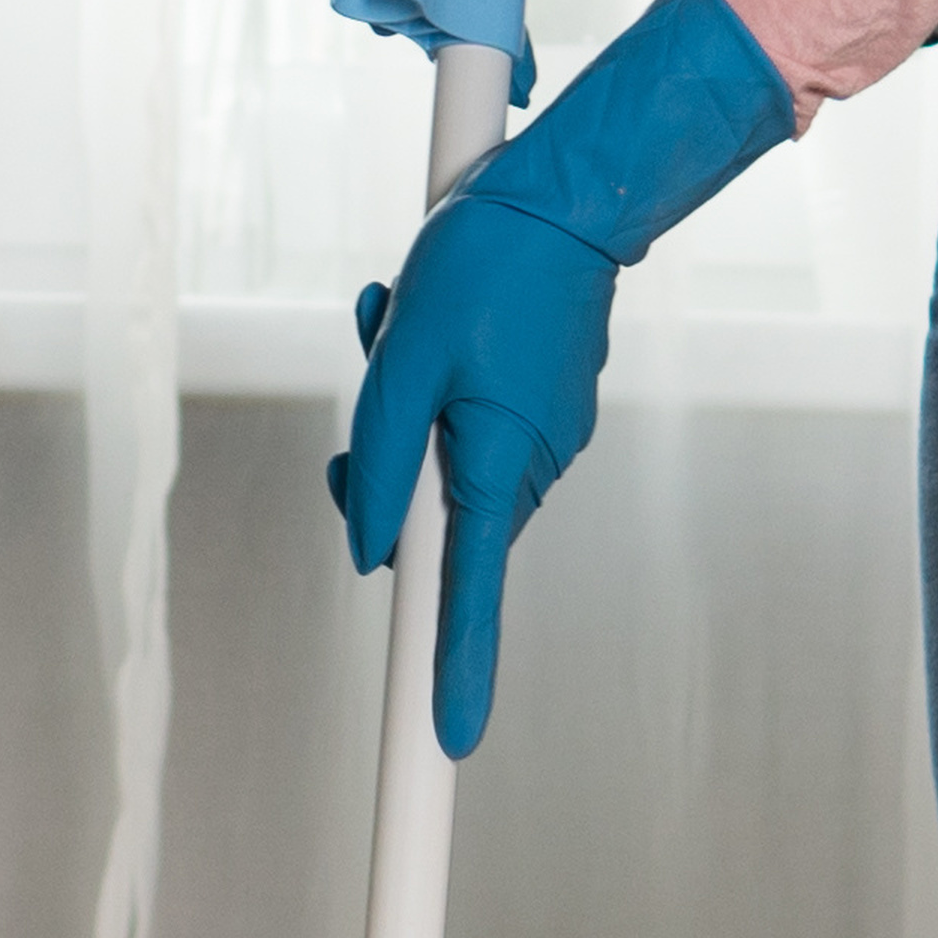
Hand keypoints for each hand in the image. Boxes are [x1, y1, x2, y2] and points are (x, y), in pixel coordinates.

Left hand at [322, 0, 794, 756]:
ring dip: (408, 408)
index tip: (449, 742)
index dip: (455, 672)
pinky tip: (429, 315)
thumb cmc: (485, 263)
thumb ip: (379, 458)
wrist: (569, 195)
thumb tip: (369, 545)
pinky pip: (472, 425)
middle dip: (386, 470)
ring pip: (446, 464)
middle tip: (368, 376)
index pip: (469, 597)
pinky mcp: (544, 406)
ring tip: (398, 318)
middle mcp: (529, 466)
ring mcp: (543, 437)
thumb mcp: (403, 355)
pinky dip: (439, 387)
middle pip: (437, 521)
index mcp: (495, 465)